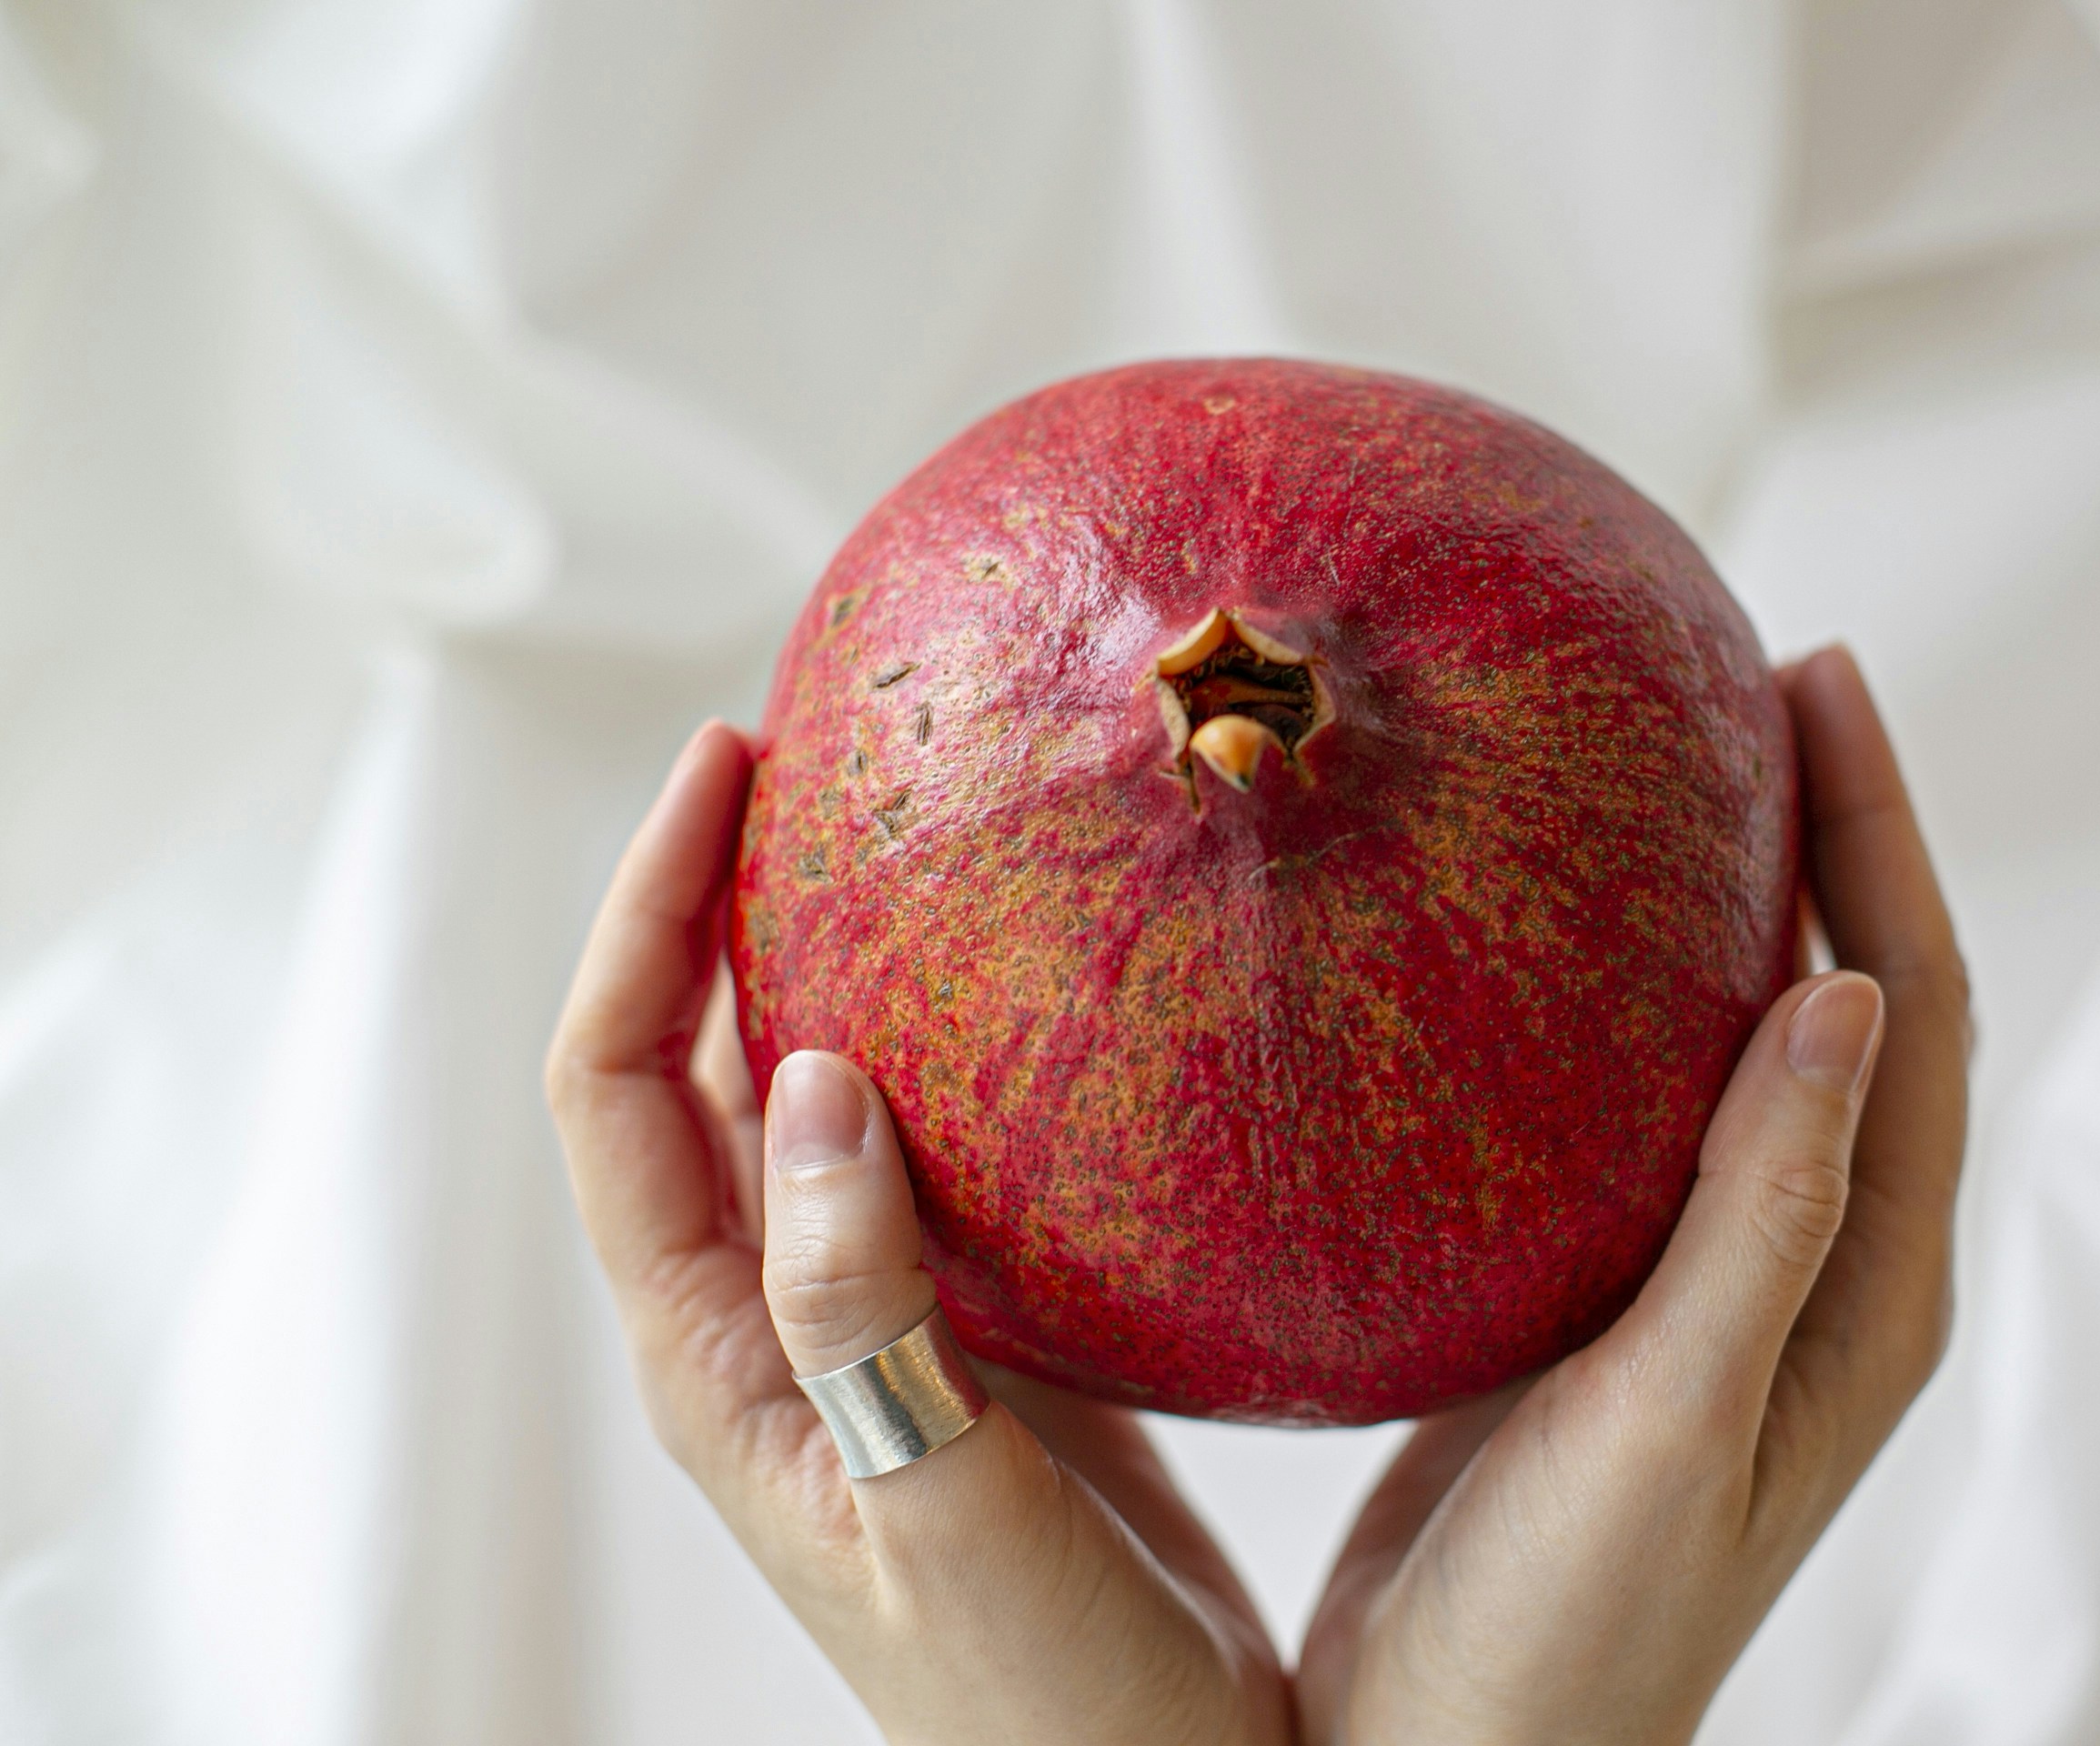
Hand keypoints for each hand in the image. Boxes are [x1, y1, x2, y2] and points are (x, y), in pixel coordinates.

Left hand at [545, 723, 1291, 1745]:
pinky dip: (941, 1045)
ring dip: (820, 959)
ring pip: (801, 1101)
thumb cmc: (1039, 1701)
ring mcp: (863, 1328)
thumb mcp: (936, 1510)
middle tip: (811, 752)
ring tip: (904, 831)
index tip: (723, 767)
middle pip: (683, 1069)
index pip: (617, 1093)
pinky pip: (918, 1153)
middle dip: (712, 900)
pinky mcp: (967, 1336)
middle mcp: (766, 1326)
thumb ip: (859, 1309)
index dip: (641, 920)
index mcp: (719, 1361)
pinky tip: (1028, 993)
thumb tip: (812, 1079)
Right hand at [1295, 646, 1971, 1743]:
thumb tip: (1848, 992)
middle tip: (1754, 678)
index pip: (1915, 1010)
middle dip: (1833, 835)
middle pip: (1861, 1003)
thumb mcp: (1677, 1413)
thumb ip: (1766, 1215)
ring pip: (1758, 1048)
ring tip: (1671, 772)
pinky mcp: (1620, 1303)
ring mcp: (1722, 1286)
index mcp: (1868, 1287)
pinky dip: (1632, 1004)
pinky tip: (1548, 956)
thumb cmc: (1572, 1626)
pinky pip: (1654, 1111)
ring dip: (1740, 905)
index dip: (1883, 835)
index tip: (1818, 676)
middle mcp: (1820, 1272)